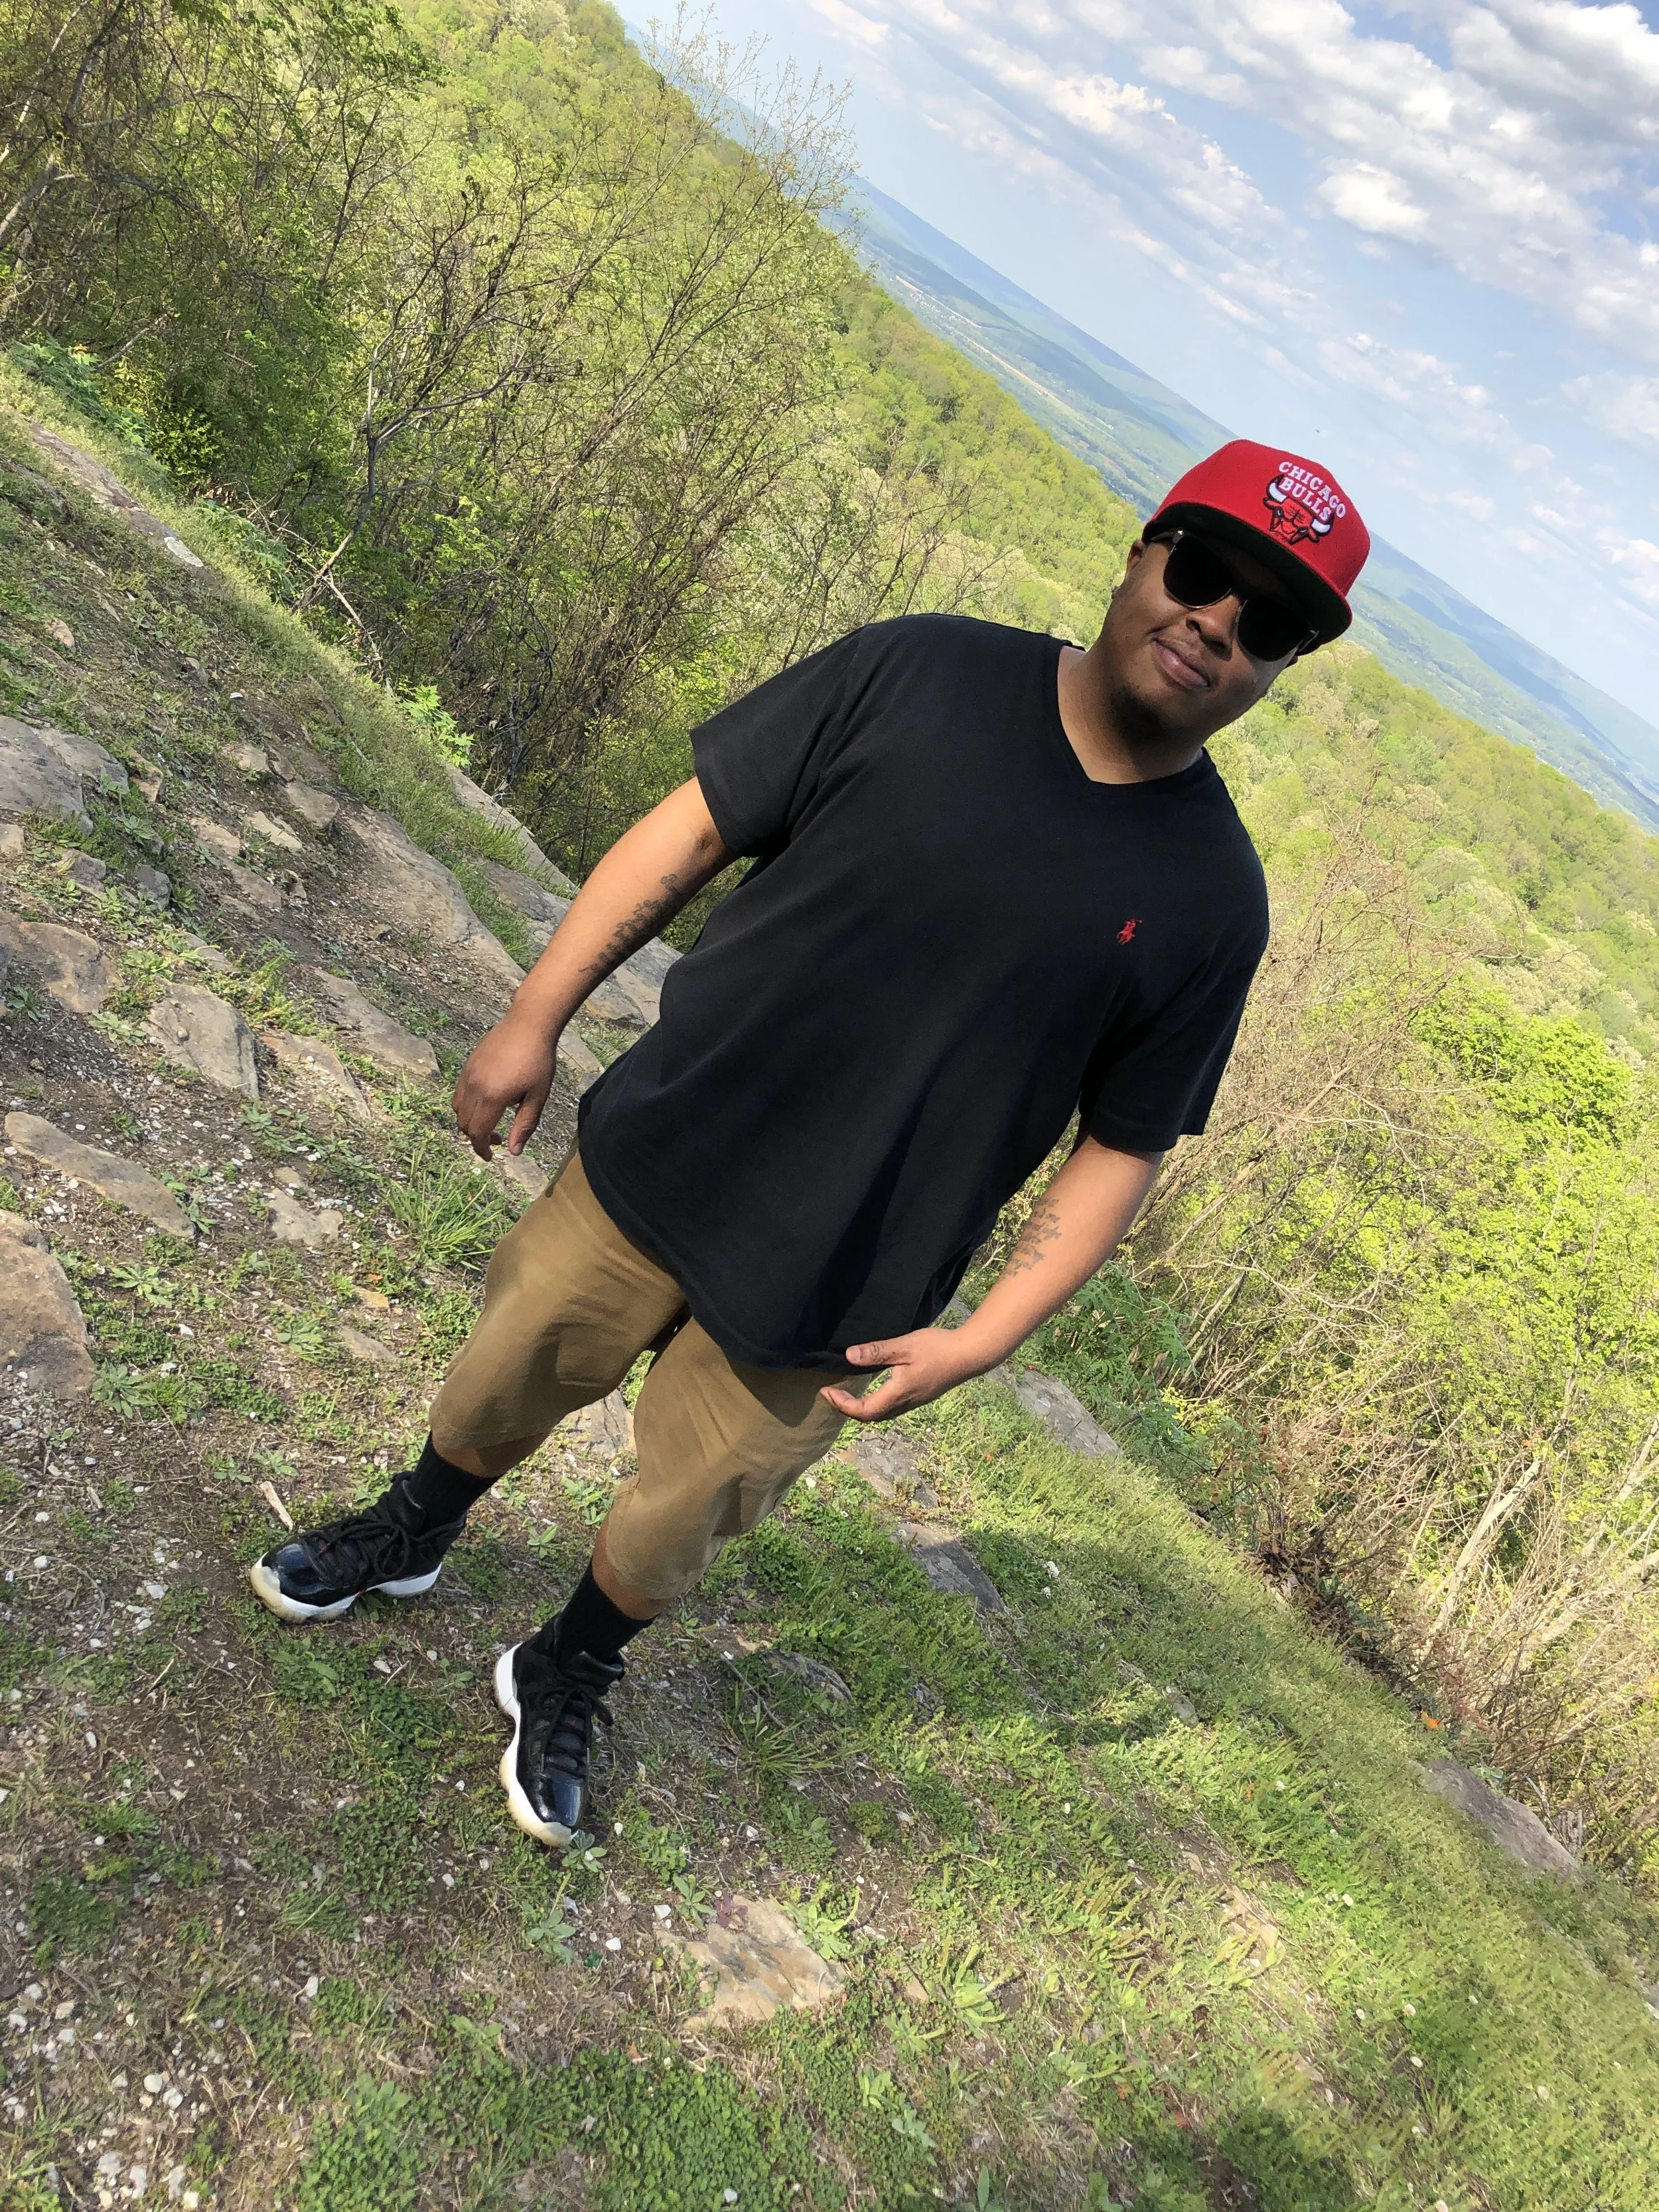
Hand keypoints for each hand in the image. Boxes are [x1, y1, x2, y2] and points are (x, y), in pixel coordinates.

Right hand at [452, 1015, 557, 1159]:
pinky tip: (486, 1102)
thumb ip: (525, 1125)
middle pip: (464, 1124)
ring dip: (469, 1122)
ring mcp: (467, 1075)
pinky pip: (458, 1093)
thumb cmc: (539, 1061)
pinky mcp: (467, 1066)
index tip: (491, 1157)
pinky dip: (466, 1106)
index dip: (482, 1149)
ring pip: (457, 1109)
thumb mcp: (537, 1096)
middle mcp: (474, 1087)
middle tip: (497, 1138)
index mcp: (492, 1097)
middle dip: (477, 1137)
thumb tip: (513, 1151)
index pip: (477, 1132)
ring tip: (490, 1121)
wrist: (528, 1024)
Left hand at [820, 1328, 984, 1422]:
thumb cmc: (938, 1349)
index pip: (863, 1410)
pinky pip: (893, 1408)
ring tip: (848, 1395)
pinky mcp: (921, 1396)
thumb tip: (848, 1357)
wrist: (969, 1355)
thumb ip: (877, 1352)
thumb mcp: (904, 1346)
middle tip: (832, 1395)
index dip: (842, 1404)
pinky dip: (876, 1403)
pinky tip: (875, 1389)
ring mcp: (915, 1401)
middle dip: (848, 1409)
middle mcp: (905, 1403)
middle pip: (871, 1417)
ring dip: (862, 1408)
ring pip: (883, 1414)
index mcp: (898, 1393)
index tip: (826, 1392)